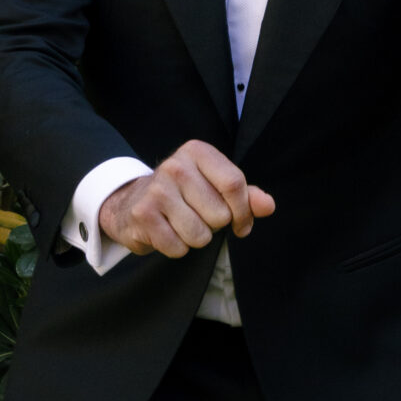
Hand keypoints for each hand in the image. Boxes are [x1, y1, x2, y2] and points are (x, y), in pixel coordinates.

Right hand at [99, 141, 274, 258]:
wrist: (132, 203)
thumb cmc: (184, 195)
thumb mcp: (216, 187)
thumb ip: (246, 196)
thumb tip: (268, 205)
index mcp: (197, 152)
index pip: (235, 184)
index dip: (244, 212)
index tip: (241, 224)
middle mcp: (175, 166)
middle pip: (220, 215)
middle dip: (214, 225)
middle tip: (197, 216)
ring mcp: (157, 189)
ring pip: (200, 235)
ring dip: (195, 238)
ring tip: (181, 224)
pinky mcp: (142, 214)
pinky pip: (178, 247)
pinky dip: (176, 248)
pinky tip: (166, 232)